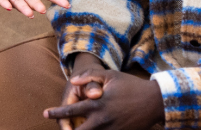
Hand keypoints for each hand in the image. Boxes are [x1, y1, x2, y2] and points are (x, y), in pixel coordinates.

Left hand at [45, 66, 163, 129]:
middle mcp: (103, 120)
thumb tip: (72, 81)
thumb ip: (88, 76)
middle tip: (61, 128)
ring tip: (71, 128)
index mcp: (97, 105)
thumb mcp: (109, 75)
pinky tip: (90, 129)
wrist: (155, 101)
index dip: (56, 113)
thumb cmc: (130, 85)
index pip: (71, 111)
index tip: (45, 113)